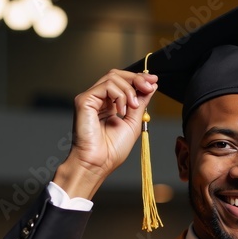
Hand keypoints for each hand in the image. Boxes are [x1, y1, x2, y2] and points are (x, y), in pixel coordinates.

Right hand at [56, 70, 157, 198]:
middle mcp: (98, 99)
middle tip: (149, 86)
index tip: (153, 81)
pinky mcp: (84, 100)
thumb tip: (150, 86)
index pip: (122, 83)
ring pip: (112, 77)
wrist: (99, 163)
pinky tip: (122, 109)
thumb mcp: (133, 122)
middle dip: (136, 78)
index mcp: (108, 104)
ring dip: (129, 89)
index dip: (138, 79)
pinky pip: (106, 86)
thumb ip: (140, 103)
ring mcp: (90, 99)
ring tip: (133, 106)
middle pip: (117, 75)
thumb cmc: (112, 150)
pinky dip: (120, 95)